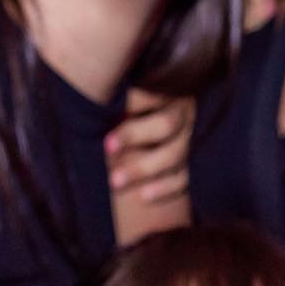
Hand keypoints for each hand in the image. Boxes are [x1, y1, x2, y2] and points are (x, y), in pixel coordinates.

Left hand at [105, 89, 192, 203]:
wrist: (170, 134)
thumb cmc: (135, 110)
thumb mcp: (134, 96)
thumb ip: (120, 98)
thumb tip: (87, 92)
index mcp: (170, 89)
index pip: (152, 94)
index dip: (129, 103)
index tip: (102, 111)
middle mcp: (186, 112)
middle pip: (166, 124)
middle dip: (134, 136)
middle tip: (107, 147)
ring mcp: (194, 138)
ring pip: (175, 154)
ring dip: (144, 168)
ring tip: (115, 182)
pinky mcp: (197, 162)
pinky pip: (185, 177)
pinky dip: (166, 187)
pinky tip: (144, 196)